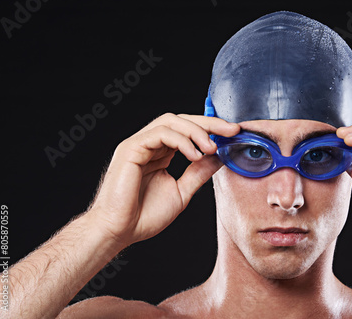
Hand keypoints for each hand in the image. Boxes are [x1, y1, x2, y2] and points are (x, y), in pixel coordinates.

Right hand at [87, 113, 239, 247]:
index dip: (210, 129)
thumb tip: (220, 158)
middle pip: (181, 120)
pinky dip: (181, 140)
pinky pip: (160, 133)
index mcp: (160, 153)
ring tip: (211, 148)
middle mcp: (149, 145)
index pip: (187, 131)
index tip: (232, 134)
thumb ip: (199, 173)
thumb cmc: (144, 216)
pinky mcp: (131, 148)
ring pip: (171, 121)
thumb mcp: (182, 191)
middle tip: (230, 131)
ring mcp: (139, 144)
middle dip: (209, 123)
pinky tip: (194, 154)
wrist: (119, 231)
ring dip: (196, 131)